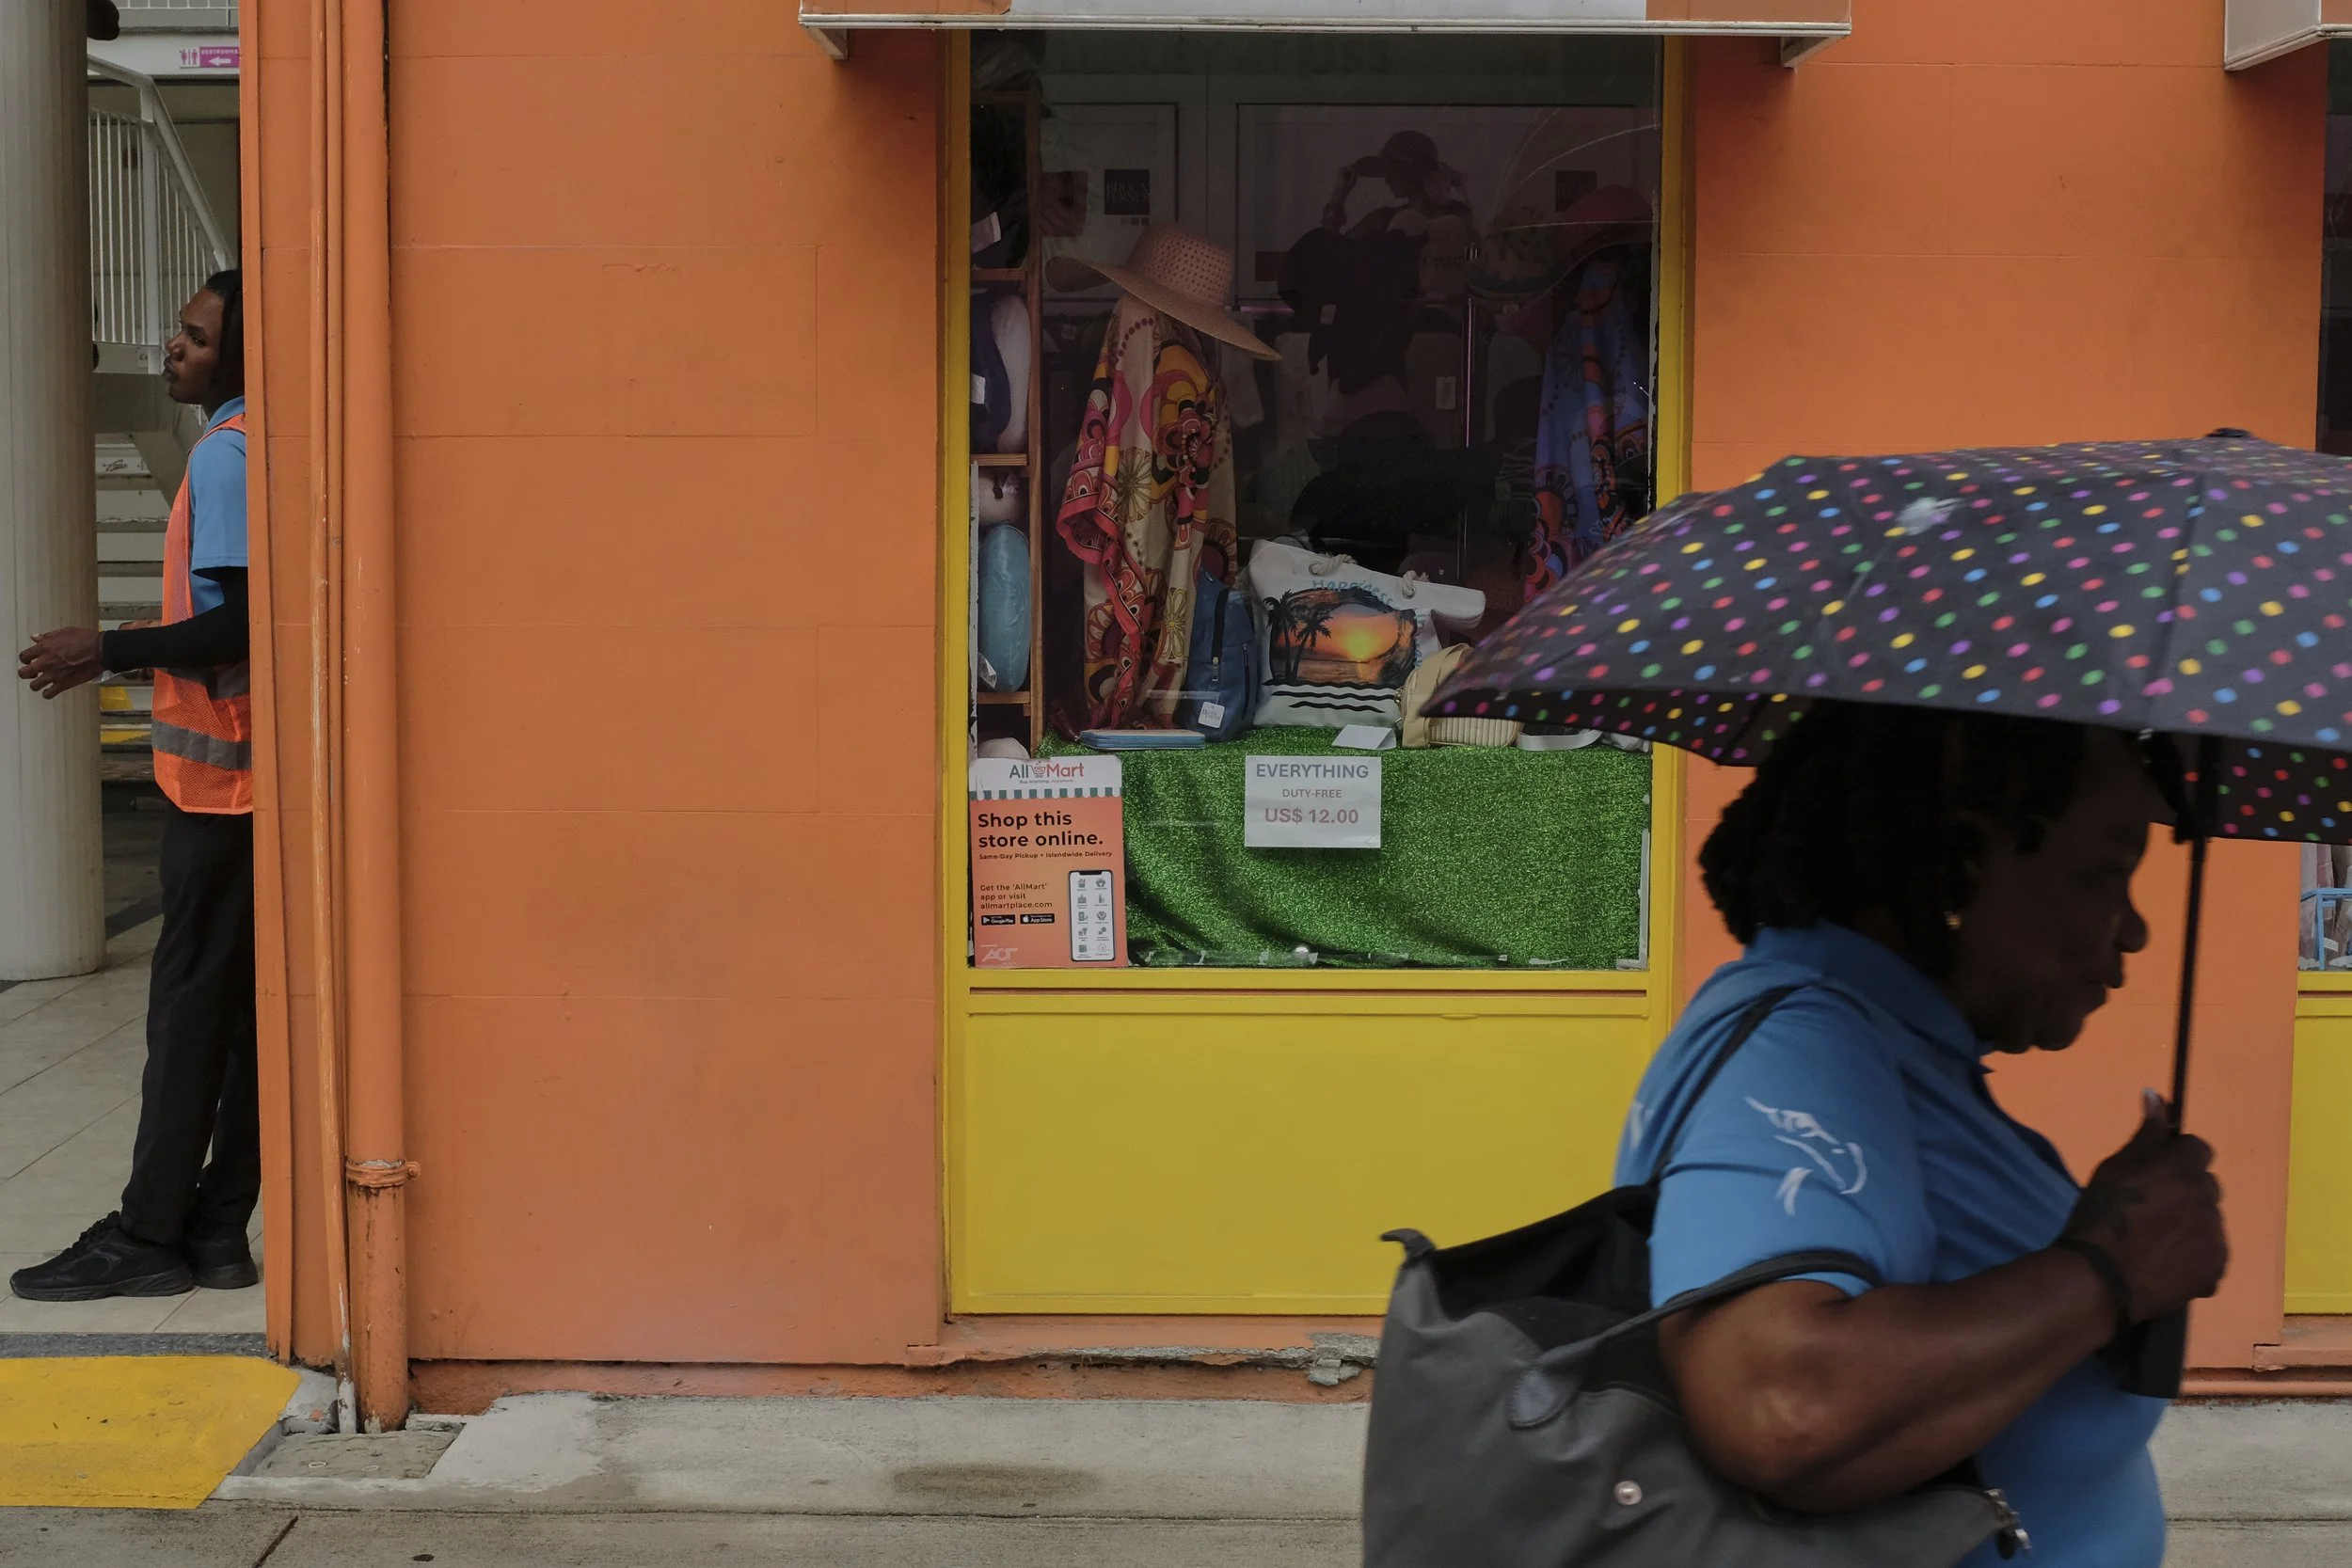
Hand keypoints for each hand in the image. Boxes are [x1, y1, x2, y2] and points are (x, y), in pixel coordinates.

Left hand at [16, 627, 103, 697]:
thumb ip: (48, 636)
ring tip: (40, 683)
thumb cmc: (86, 640)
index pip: (24, 656)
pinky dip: (48, 694)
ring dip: (36, 684)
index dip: (25, 659)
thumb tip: (36, 638)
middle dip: (26, 673)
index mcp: (44, 648)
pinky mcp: (64, 684)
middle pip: (24, 673)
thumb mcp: (65, 632)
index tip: (28, 660)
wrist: (101, 651)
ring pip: (34, 685)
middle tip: (31, 672)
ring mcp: (54, 675)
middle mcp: (45, 662)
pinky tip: (50, 691)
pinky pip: (49, 694)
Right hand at [2063, 1090, 2228, 1321]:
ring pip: (2209, 1220)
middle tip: (2153, 1209)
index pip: (2197, 1148)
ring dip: (2191, 1223)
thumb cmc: (2098, 1216)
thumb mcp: (2114, 1168)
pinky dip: (2194, 1255)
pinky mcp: (2216, 1270)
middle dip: (2186, 1191)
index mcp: (2183, 1168)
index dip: (2176, 1158)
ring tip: (2157, 1241)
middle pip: (2206, 1184)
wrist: (2098, 1278)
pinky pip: (2211, 1254)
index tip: (2154, 1175)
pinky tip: (2166, 1262)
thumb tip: (2156, 1094)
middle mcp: (2208, 1198)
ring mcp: (2216, 1237)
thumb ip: (2145, 1134)